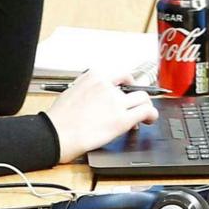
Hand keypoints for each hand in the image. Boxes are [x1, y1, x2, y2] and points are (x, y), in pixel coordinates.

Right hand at [42, 69, 159, 163]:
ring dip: (145, 106)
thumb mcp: (73, 89)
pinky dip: (151, 115)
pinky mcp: (122, 119)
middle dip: (136, 96)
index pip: (120, 75)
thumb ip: (90, 88)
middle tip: (135, 105)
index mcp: (94, 76)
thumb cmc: (60, 117)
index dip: (126, 86)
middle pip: (134, 86)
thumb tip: (100, 95)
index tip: (128, 91)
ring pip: (143, 98)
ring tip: (145, 114)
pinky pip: (146, 112)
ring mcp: (116, 102)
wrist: (57, 133)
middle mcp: (107, 86)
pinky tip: (150, 120)